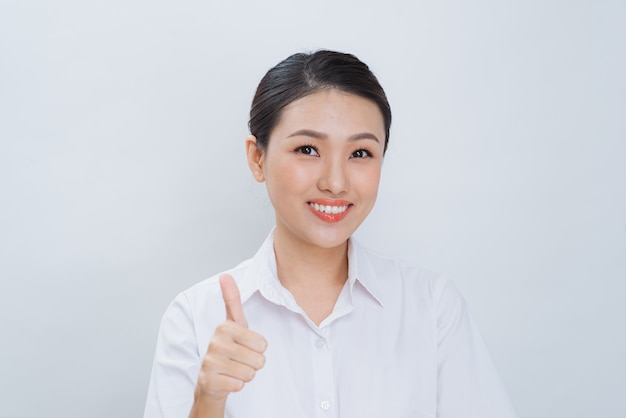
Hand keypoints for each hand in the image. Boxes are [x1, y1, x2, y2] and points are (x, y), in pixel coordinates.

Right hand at [194, 274, 267, 404]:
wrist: (210, 380)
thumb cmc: (228, 349)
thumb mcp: (234, 324)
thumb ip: (232, 299)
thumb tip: (224, 275)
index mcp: (224, 327)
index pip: (262, 344)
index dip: (258, 348)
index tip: (244, 346)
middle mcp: (215, 342)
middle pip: (258, 360)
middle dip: (253, 364)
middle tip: (239, 360)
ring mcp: (210, 362)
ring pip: (250, 373)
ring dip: (245, 374)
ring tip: (232, 369)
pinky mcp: (208, 381)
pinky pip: (239, 385)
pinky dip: (237, 385)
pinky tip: (226, 379)